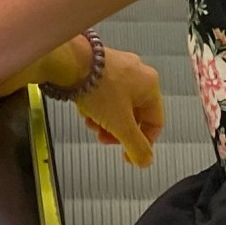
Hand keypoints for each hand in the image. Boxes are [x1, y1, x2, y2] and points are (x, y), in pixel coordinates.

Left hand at [76, 44, 164, 167]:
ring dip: (105, 120)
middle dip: (117, 131)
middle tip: (103, 138)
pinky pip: (104, 94)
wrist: (70, 62)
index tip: (128, 155)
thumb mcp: (121, 124)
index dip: (143, 144)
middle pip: (134, 115)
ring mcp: (119, 67)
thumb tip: (145, 162)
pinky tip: (84, 109)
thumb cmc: (99, 88)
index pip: (155, 122)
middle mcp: (138, 73)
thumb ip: (136, 146)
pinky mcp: (101, 66)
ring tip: (90, 123)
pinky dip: (96, 105)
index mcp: (150, 84)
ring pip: (117, 106)